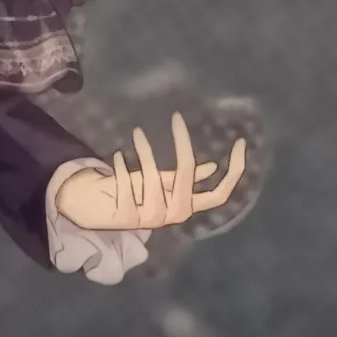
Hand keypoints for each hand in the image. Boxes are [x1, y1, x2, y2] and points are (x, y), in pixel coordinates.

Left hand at [54, 112, 247, 233]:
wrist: (96, 211)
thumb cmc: (132, 194)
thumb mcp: (161, 185)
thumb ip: (183, 178)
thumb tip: (212, 167)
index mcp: (186, 207)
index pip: (219, 195)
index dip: (233, 171)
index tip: (240, 144)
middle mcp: (173, 215)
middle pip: (187, 175)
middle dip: (182, 144)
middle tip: (177, 118)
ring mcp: (151, 218)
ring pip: (154, 176)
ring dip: (145, 152)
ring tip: (137, 134)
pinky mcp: (127, 217)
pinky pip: (128, 182)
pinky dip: (122, 166)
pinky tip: (117, 156)